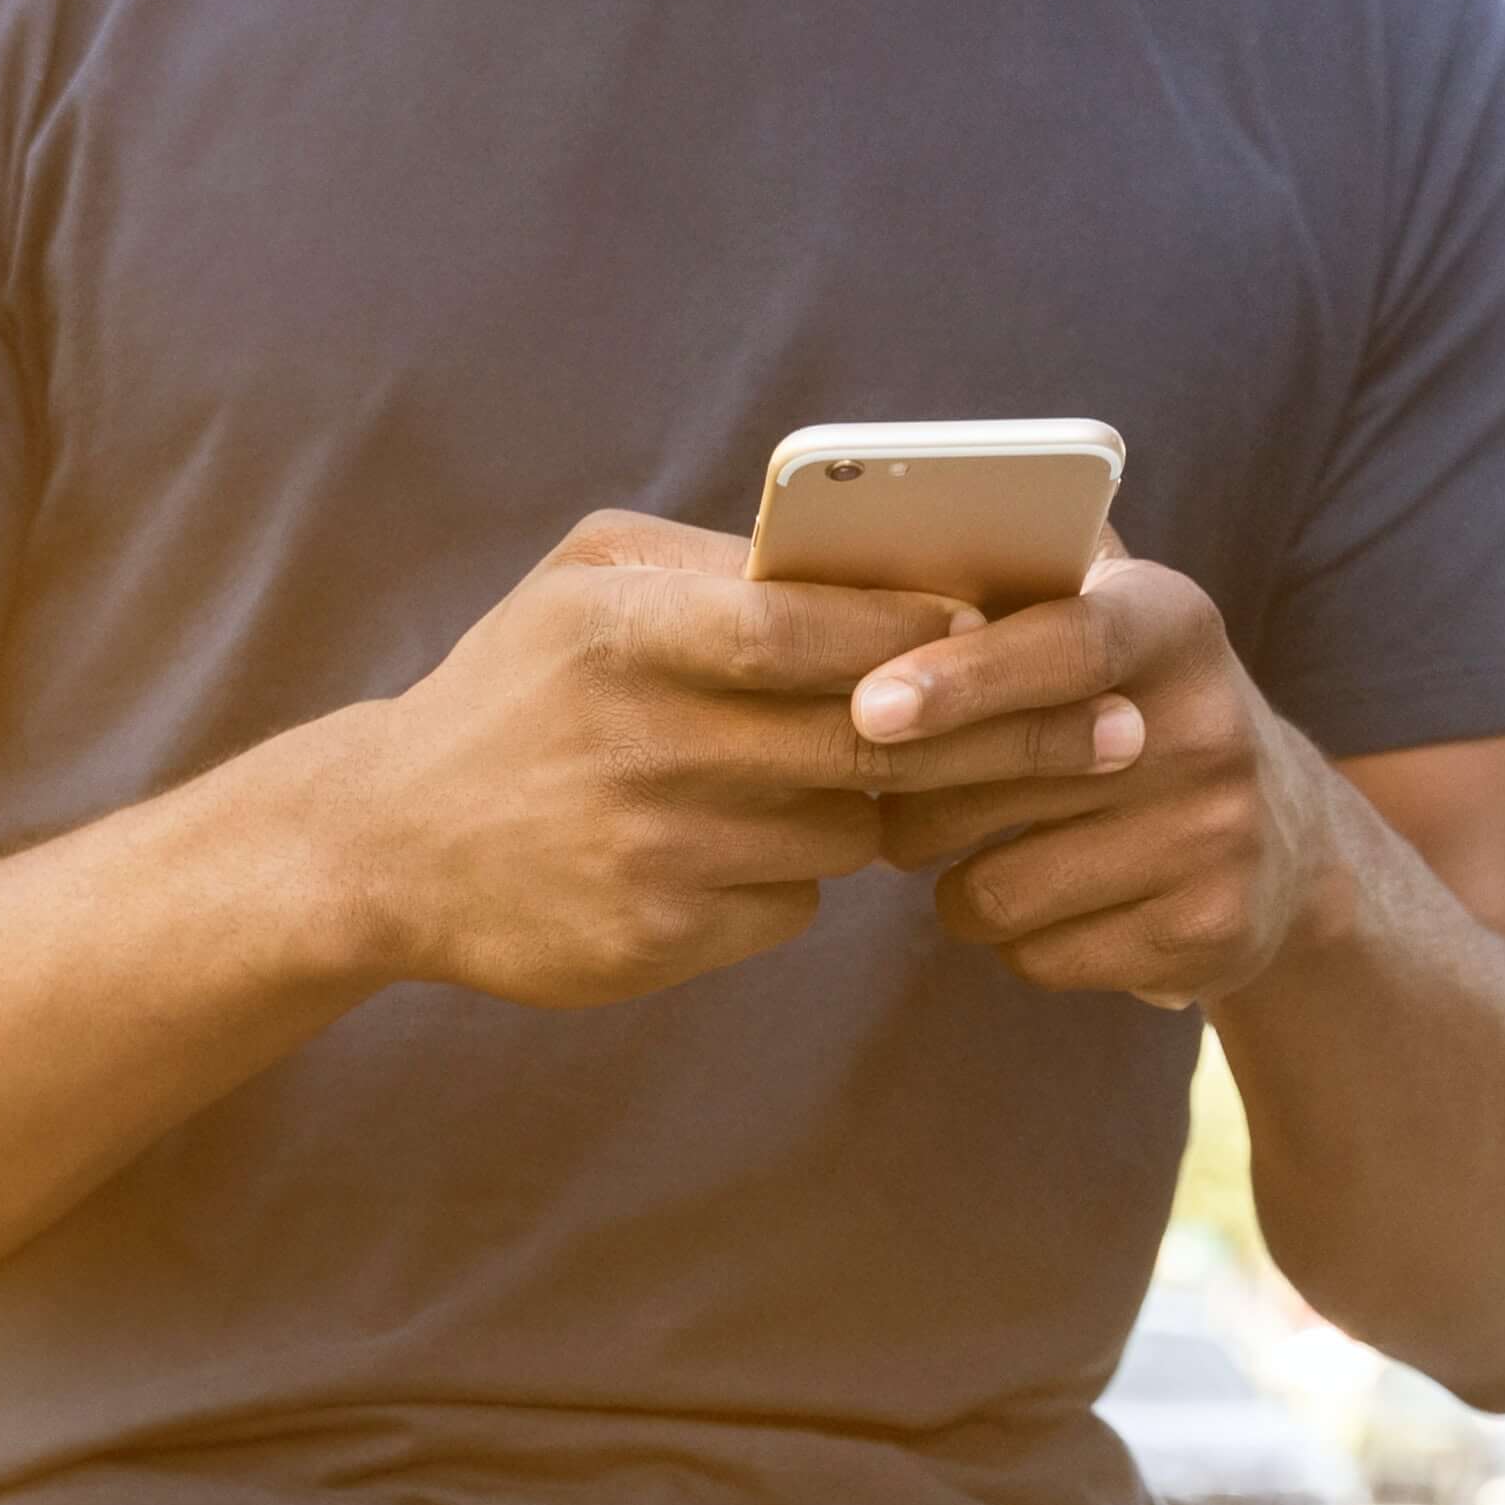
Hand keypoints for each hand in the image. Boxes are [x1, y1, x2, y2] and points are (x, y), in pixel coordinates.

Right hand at [335, 510, 1157, 1008]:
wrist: (382, 848)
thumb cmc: (513, 691)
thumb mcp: (586, 586)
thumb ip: (720, 566)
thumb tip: (885, 564)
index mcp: (627, 633)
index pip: (818, 629)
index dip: (934, 634)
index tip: (1034, 629)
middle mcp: (641, 742)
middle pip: (872, 743)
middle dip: (1011, 738)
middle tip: (1121, 732)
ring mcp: (651, 849)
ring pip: (848, 830)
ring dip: (890, 808)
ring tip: (919, 782)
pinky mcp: (656, 940)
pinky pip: (791, 903)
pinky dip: (796, 876)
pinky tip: (750, 849)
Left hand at [848, 546, 1350, 1006]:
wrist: (1286, 841)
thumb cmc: (1131, 711)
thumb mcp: (1106, 620)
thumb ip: (1014, 581)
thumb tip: (863, 549)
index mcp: (1173, 624)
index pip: (1065, 645)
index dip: (959, 677)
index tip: (866, 708)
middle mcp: (1211, 727)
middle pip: (997, 780)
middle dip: (907, 792)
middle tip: (874, 782)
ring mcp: (1218, 837)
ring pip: (996, 888)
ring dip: (951, 878)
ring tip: (977, 845)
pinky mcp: (1210, 933)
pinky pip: (1034, 956)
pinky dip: (1011, 938)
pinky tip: (1046, 902)